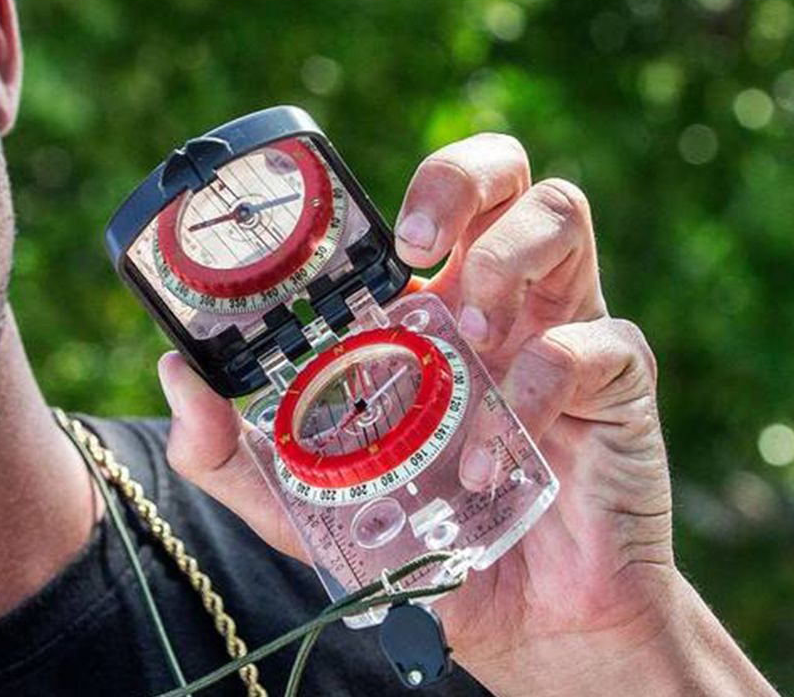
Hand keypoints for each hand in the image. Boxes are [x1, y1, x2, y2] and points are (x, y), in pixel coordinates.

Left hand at [158, 133, 772, 695]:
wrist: (523, 624)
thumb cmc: (424, 544)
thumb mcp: (305, 503)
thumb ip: (231, 455)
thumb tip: (177, 375)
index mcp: (432, 305)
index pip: (425, 202)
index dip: (390, 190)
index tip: (341, 235)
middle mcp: (500, 298)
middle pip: (503, 169)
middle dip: (459, 175)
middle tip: (417, 246)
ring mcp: (563, 326)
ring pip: (562, 211)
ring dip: (506, 255)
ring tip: (466, 333)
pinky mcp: (617, 382)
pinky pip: (595, 337)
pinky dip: (539, 381)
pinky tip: (496, 451)